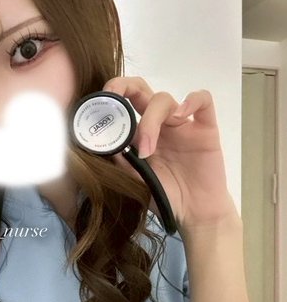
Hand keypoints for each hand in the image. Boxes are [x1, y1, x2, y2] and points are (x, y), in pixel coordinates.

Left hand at [101, 77, 238, 234]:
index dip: (110, 100)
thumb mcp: (134, 180)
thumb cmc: (164, 195)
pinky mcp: (205, 129)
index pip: (123, 105)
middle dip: (123, 87)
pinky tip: (181, 115)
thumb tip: (103, 141)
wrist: (193, 214)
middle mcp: (159, 124)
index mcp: (140, 134)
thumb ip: (120, 160)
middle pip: (140, 90)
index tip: (96, 106)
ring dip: (150, 120)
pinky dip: (192, 100)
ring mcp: (182, 124)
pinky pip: (203, 101)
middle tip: (111, 98)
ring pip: (164, 99)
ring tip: (147, 150)